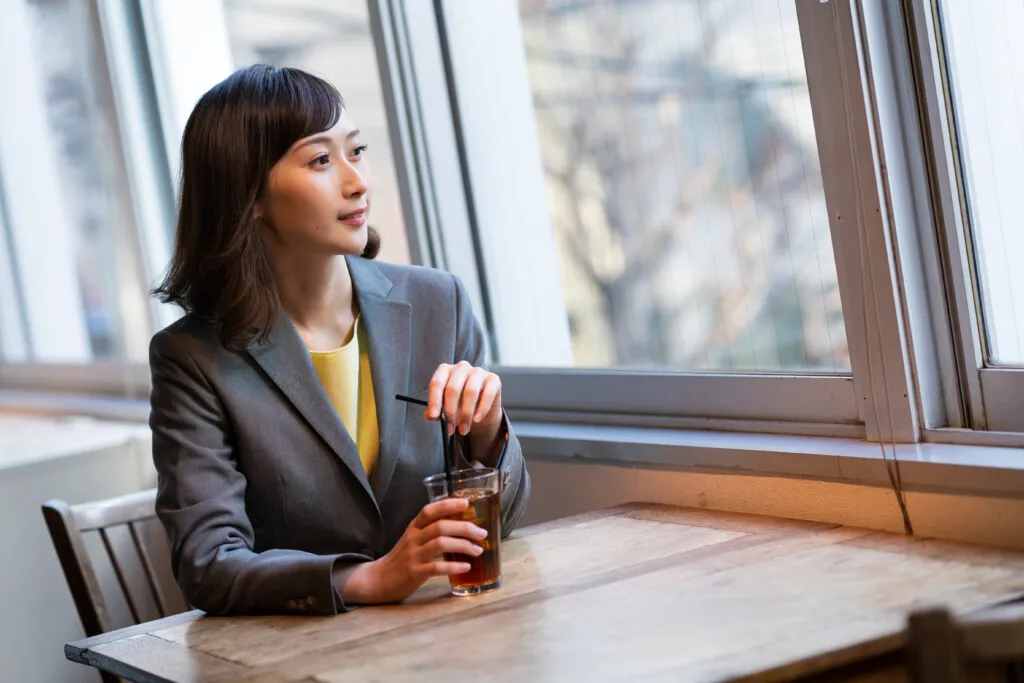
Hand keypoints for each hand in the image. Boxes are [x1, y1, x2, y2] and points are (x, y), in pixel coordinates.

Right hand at [341, 497, 486, 604]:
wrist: (379, 580)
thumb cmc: (402, 558)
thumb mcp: (413, 539)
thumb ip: (431, 530)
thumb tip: (461, 524)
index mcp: (413, 527)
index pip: (429, 510)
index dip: (447, 504)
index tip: (466, 503)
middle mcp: (413, 538)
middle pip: (440, 526)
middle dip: (464, 528)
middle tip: (481, 533)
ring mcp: (413, 555)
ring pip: (440, 544)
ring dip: (463, 546)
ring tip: (477, 550)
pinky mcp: (414, 573)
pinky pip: (437, 567)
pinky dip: (454, 566)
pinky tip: (466, 567)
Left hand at [426, 361, 502, 437]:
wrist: (480, 412)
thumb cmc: (459, 406)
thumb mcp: (444, 410)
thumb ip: (435, 412)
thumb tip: (429, 415)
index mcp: (446, 370)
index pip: (437, 383)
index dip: (434, 400)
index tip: (434, 415)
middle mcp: (461, 367)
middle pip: (453, 388)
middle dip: (450, 412)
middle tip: (449, 429)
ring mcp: (478, 371)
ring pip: (470, 392)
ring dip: (466, 414)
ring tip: (464, 429)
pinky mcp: (494, 379)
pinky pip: (487, 394)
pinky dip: (482, 409)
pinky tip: (476, 419)